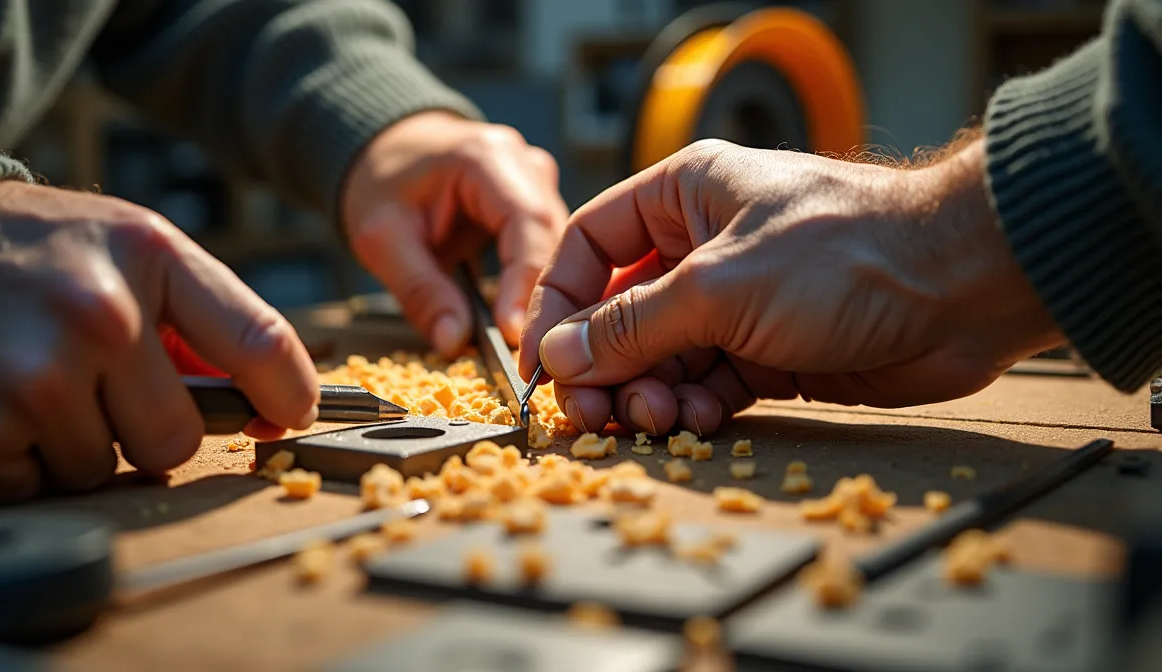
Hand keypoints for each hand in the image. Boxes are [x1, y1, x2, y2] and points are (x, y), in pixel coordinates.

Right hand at [0, 182, 319, 500]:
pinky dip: (23, 462)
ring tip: (42, 381)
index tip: (292, 415)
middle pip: (176, 442)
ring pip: (104, 473)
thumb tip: (280, 400)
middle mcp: (96, 318)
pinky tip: (1, 404)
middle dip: (146, 425)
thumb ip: (212, 316)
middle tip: (103, 382)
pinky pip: (40, 490)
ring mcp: (33, 381)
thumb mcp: (138, 246)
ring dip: (79, 444)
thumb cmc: (42, 252)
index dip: (289, 395)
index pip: (259, 344)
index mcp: (149, 258)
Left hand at [342, 111, 567, 354]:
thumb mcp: (382, 237)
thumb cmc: (381, 180)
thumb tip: (453, 341)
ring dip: (549, 301)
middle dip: (545, 301)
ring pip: (562, 252)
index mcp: (487, 158)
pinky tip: (532, 330)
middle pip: (555, 240)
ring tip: (534, 351)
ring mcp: (537, 186)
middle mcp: (525, 166)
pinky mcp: (537, 209)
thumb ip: (418, 289)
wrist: (388, 150)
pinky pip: (550, 256)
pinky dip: (540, 294)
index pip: (529, 223)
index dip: (527, 283)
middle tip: (530, 358)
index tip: (514, 334)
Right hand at [519, 139, 1063, 435]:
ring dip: (646, 391)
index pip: (591, 246)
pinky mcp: (770, 352)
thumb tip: (560, 356)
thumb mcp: (718, 286)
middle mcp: (703, 246)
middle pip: (619, 311)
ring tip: (652, 416)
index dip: (557, 302)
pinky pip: (706, 384)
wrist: (962, 287)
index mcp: (683, 196)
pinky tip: (694, 417)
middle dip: (601, 364)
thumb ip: (632, 325)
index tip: (540, 360)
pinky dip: (692, 406)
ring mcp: (737, 302)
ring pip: (660, 355)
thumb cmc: (845, 252)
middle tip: (589, 413)